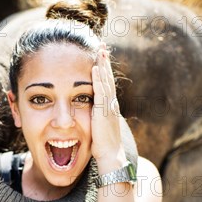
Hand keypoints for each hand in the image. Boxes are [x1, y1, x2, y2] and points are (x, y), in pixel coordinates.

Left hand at [91, 43, 127, 171]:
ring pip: (106, 81)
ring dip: (103, 65)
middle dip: (105, 61)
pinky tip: (95, 68)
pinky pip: (100, 92)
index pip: (106, 83)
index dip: (104, 69)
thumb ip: (96, 117)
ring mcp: (109, 107)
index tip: (101, 56)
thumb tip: (90, 113)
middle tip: (102, 45)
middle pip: (108, 77)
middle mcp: (111, 103)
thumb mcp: (99, 126)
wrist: (110, 155)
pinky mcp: (103, 112)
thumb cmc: (103, 145)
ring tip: (100, 50)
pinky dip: (98, 79)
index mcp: (109, 106)